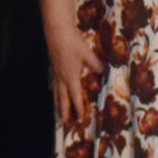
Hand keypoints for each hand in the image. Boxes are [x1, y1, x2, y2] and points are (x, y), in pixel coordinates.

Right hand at [37, 0, 99, 130]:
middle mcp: (62, 79)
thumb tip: (104, 73)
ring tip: (60, 115)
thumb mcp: (88, 54)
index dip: (78, 109)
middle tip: (66, 125)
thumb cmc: (73, 43)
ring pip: (56, 94)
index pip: (75, 98)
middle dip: (64, 113)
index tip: (81, 119)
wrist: (57, 32)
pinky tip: (56, 95)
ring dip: (58, 106)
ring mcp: (56, 74)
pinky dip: (55, 95)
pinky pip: (54, 86)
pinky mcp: (53, 69)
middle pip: (62, 100)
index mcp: (71, 78)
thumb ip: (96, 65)